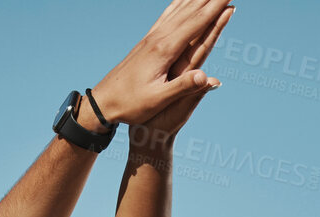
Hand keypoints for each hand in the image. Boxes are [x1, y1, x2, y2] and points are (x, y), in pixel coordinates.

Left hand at [88, 0, 234, 127]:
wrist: (103, 101)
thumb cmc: (130, 104)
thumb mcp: (157, 100)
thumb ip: (182, 87)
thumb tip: (207, 77)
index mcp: (165, 50)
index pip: (196, 23)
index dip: (216, 8)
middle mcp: (159, 38)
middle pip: (190, 11)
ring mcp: (152, 38)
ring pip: (179, 10)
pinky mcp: (147, 41)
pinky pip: (166, 16)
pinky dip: (178, 4)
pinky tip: (182, 0)